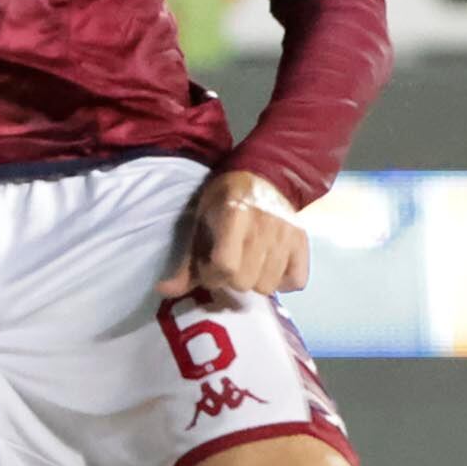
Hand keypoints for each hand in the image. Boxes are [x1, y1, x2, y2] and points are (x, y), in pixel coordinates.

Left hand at [159, 169, 311, 300]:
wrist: (264, 175)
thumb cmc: (225, 198)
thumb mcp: (200, 221)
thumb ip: (186, 259)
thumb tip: (164, 290)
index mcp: (235, 216)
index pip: (225, 266)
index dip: (212, 274)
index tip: (208, 266)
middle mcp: (265, 227)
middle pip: (245, 282)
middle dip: (230, 279)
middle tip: (228, 266)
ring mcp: (287, 236)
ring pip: (268, 286)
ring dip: (254, 282)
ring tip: (248, 266)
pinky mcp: (302, 243)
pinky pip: (296, 281)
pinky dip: (282, 281)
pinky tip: (269, 268)